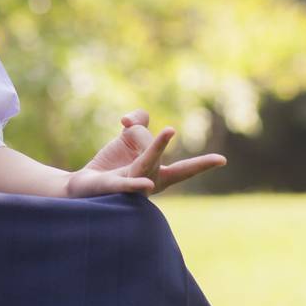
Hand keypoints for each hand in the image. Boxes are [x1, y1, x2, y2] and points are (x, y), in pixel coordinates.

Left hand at [64, 108, 226, 197]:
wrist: (81, 187)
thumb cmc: (109, 167)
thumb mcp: (128, 139)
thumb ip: (138, 122)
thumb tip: (131, 119)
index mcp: (157, 173)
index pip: (184, 170)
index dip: (203, 164)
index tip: (223, 160)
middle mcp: (150, 182)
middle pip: (170, 166)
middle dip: (197, 165)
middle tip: (220, 160)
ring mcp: (133, 185)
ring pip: (148, 164)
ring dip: (156, 148)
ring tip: (170, 130)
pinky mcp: (114, 187)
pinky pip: (128, 184)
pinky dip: (137, 184)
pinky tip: (147, 185)